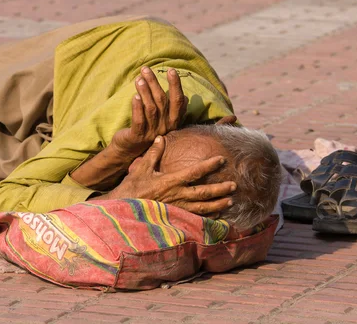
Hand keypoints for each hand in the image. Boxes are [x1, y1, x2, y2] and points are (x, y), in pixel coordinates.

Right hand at [98, 137, 235, 216]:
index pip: (194, 172)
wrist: (122, 209)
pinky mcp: (175, 219)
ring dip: (218, 204)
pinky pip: (194, 219)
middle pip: (203, 192)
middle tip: (234, 185)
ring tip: (231, 201)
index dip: (209, 165)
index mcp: (170, 181)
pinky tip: (217, 215)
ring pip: (202, 208)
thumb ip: (153, 153)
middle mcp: (176, 196)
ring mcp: (177, 209)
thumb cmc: (131, 188)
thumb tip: (161, 137)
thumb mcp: (141, 168)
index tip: (221, 159)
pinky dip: (207, 217)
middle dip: (220, 189)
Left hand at [111, 66, 187, 158]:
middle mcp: (165, 127)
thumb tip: (186, 98)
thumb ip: (173, 110)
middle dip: (154, 83)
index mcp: (173, 121)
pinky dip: (137, 108)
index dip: (176, 85)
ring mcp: (151, 133)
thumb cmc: (147, 131)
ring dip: (145, 92)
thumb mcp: (162, 121)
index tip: (171, 70)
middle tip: (146, 69)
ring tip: (138, 79)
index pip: (177, 101)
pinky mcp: (138, 137)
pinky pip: (139, 121)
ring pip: (151, 108)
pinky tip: (134, 96)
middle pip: (162, 101)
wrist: (129, 151)